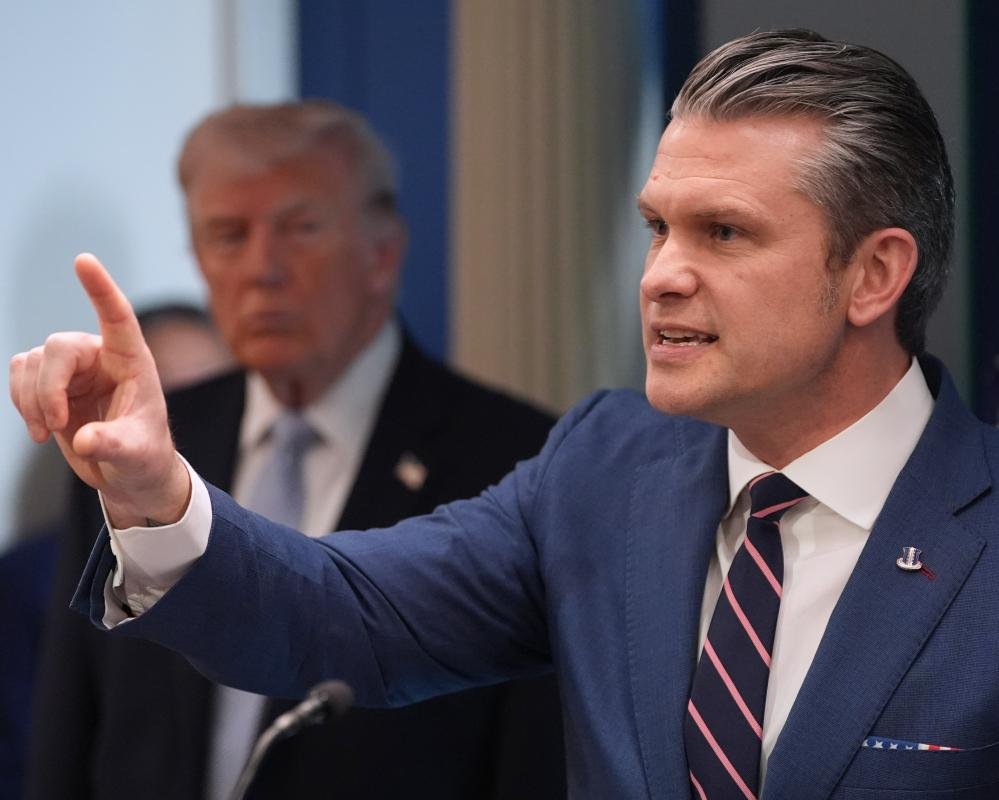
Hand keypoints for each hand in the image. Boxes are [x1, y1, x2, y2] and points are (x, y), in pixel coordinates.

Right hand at [9, 253, 189, 526]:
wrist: (129, 472)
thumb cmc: (145, 456)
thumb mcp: (136, 455)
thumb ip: (113, 445)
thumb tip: (85, 442)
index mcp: (133, 361)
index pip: (117, 317)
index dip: (100, 288)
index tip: (83, 260)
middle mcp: (101, 356)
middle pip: (58, 347)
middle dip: (48, 387)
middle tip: (55, 426)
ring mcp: (73, 367)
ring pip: (32, 362)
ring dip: (32, 400)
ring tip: (49, 432)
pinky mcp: (50, 381)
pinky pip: (19, 373)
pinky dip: (21, 401)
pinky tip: (40, 428)